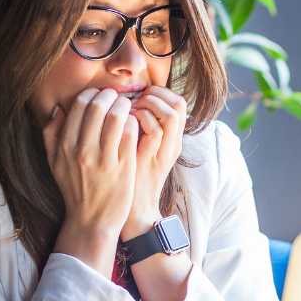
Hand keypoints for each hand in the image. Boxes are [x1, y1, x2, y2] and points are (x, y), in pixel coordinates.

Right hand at [42, 88, 139, 241]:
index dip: (92, 93)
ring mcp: (104, 159)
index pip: (79, 105)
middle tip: (116, 97)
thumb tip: (58, 109)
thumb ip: (51, 135)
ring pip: (117, 116)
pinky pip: (130, 133)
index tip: (100, 95)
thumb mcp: (54, 163)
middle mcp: (83, 151)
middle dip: (110, 95)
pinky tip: (134, 123)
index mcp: (65, 146)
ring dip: (124, 106)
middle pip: (98, 106)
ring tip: (127, 107)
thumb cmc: (74, 189)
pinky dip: (133, 122)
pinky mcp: (124, 166)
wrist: (91, 221)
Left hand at [122, 86, 187, 240]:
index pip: (177, 101)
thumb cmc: (129, 177)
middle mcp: (173, 143)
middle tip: (132, 99)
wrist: (131, 210)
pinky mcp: (153, 159)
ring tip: (128, 110)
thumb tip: (123, 101)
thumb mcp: (138, 148)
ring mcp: (165, 151)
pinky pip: (155, 129)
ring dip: (147, 104)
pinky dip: (139, 119)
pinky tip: (123, 122)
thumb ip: (137, 127)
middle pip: (178, 103)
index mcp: (171, 139)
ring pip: (171, 112)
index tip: (136, 94)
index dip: (158, 91)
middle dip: (153, 94)